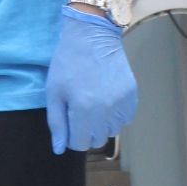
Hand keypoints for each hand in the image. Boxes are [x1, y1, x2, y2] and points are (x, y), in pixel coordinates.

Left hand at [45, 7, 137, 153]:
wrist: (92, 36)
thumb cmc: (68, 63)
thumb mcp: (54, 93)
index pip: (79, 144)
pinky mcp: (132, 96)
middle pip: (96, 140)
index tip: (68, 123)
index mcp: (84, 110)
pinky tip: (105, 99)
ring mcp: (122, 103)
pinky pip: (124, 119)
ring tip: (92, 104)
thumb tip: (59, 149)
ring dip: (101, 124)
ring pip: (112, 131)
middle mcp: (106, 110)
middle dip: (86, 132)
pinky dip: (115, 115)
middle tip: (79, 112)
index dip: (71, 137)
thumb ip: (57, 123)